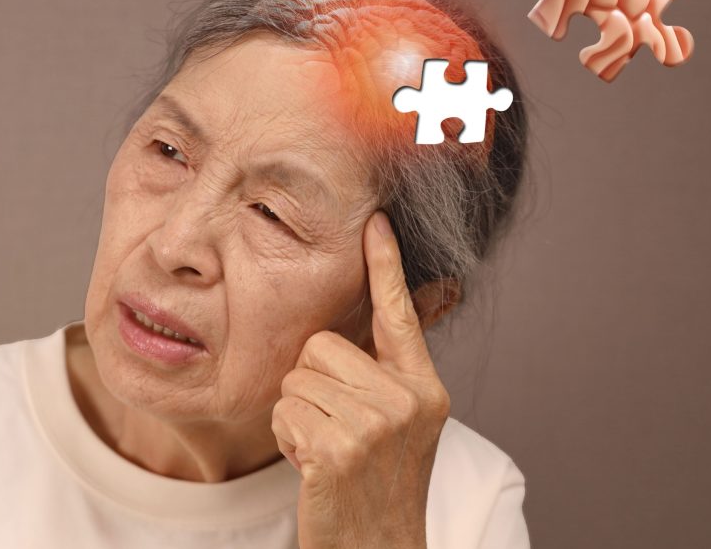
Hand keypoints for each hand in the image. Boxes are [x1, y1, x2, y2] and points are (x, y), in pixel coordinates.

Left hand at [271, 210, 451, 548]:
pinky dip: (287, 438)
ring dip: (297, 415)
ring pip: (297, 377)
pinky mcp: (339, 448)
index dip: (385, 265)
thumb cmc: (376, 489)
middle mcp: (408, 400)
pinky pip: (285, 410)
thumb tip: (363, 327)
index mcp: (425, 389)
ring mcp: (376, 424)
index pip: (400, 314)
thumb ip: (385, 376)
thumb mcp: (400, 427)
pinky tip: (313, 466)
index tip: (375, 221)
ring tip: (326, 451)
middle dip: (312, 383)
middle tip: (334, 430)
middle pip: (322, 345)